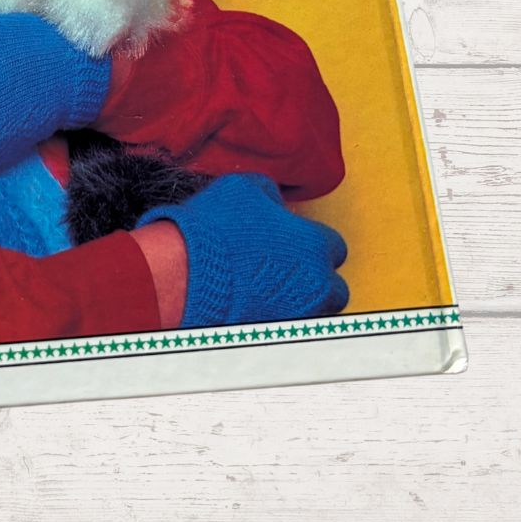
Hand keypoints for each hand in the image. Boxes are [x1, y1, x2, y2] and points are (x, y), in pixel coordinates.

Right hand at [138, 174, 348, 326]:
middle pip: (334, 288)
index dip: (313, 241)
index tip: (294, 239)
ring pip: (314, 312)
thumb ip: (271, 194)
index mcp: (315, 247)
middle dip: (315, 279)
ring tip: (269, 287)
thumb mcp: (244, 187)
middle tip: (287, 267)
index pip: (335, 247)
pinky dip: (277, 317)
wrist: (185, 273)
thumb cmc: (215, 230)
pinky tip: (254, 303)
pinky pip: (288, 325)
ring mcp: (296, 315)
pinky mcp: (274, 334)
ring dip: (299, 301)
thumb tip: (275, 201)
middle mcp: (315, 287)